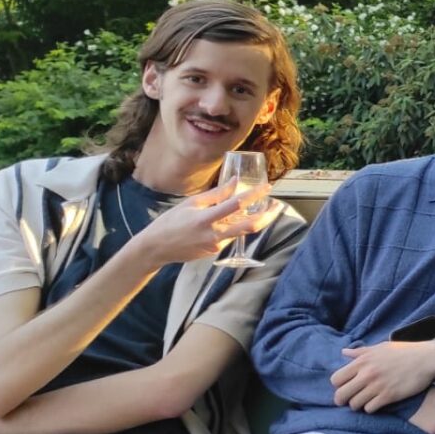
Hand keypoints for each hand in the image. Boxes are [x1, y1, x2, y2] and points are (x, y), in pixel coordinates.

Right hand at [131, 183, 280, 265]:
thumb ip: (216, 194)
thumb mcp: (191, 203)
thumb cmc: (171, 222)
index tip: (267, 188)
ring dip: (256, 220)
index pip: (236, 205)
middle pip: (250, 226)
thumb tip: (235, 182)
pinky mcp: (216, 251)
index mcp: (206, 220)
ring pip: (243, 231)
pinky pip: (232, 236)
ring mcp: (216, 246)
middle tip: (278, 204)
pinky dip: (238, 226)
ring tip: (264, 207)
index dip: (254, 195)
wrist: (157, 249)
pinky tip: (239, 217)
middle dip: (268, 215)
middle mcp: (214, 235)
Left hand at [331, 340, 434, 411]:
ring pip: (354, 404)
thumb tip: (344, 353)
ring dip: (358, 405)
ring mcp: (377, 386)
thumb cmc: (404, 351)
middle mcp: (367, 374)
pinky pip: (370, 409)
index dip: (339, 385)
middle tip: (350, 399)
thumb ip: (361, 352)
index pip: (336, 379)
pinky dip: (371, 408)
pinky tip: (376, 403)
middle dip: (343, 399)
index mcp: (362, 361)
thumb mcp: (380, 347)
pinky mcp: (389, 396)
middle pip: (341, 395)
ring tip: (365, 401)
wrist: (427, 359)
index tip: (346, 386)